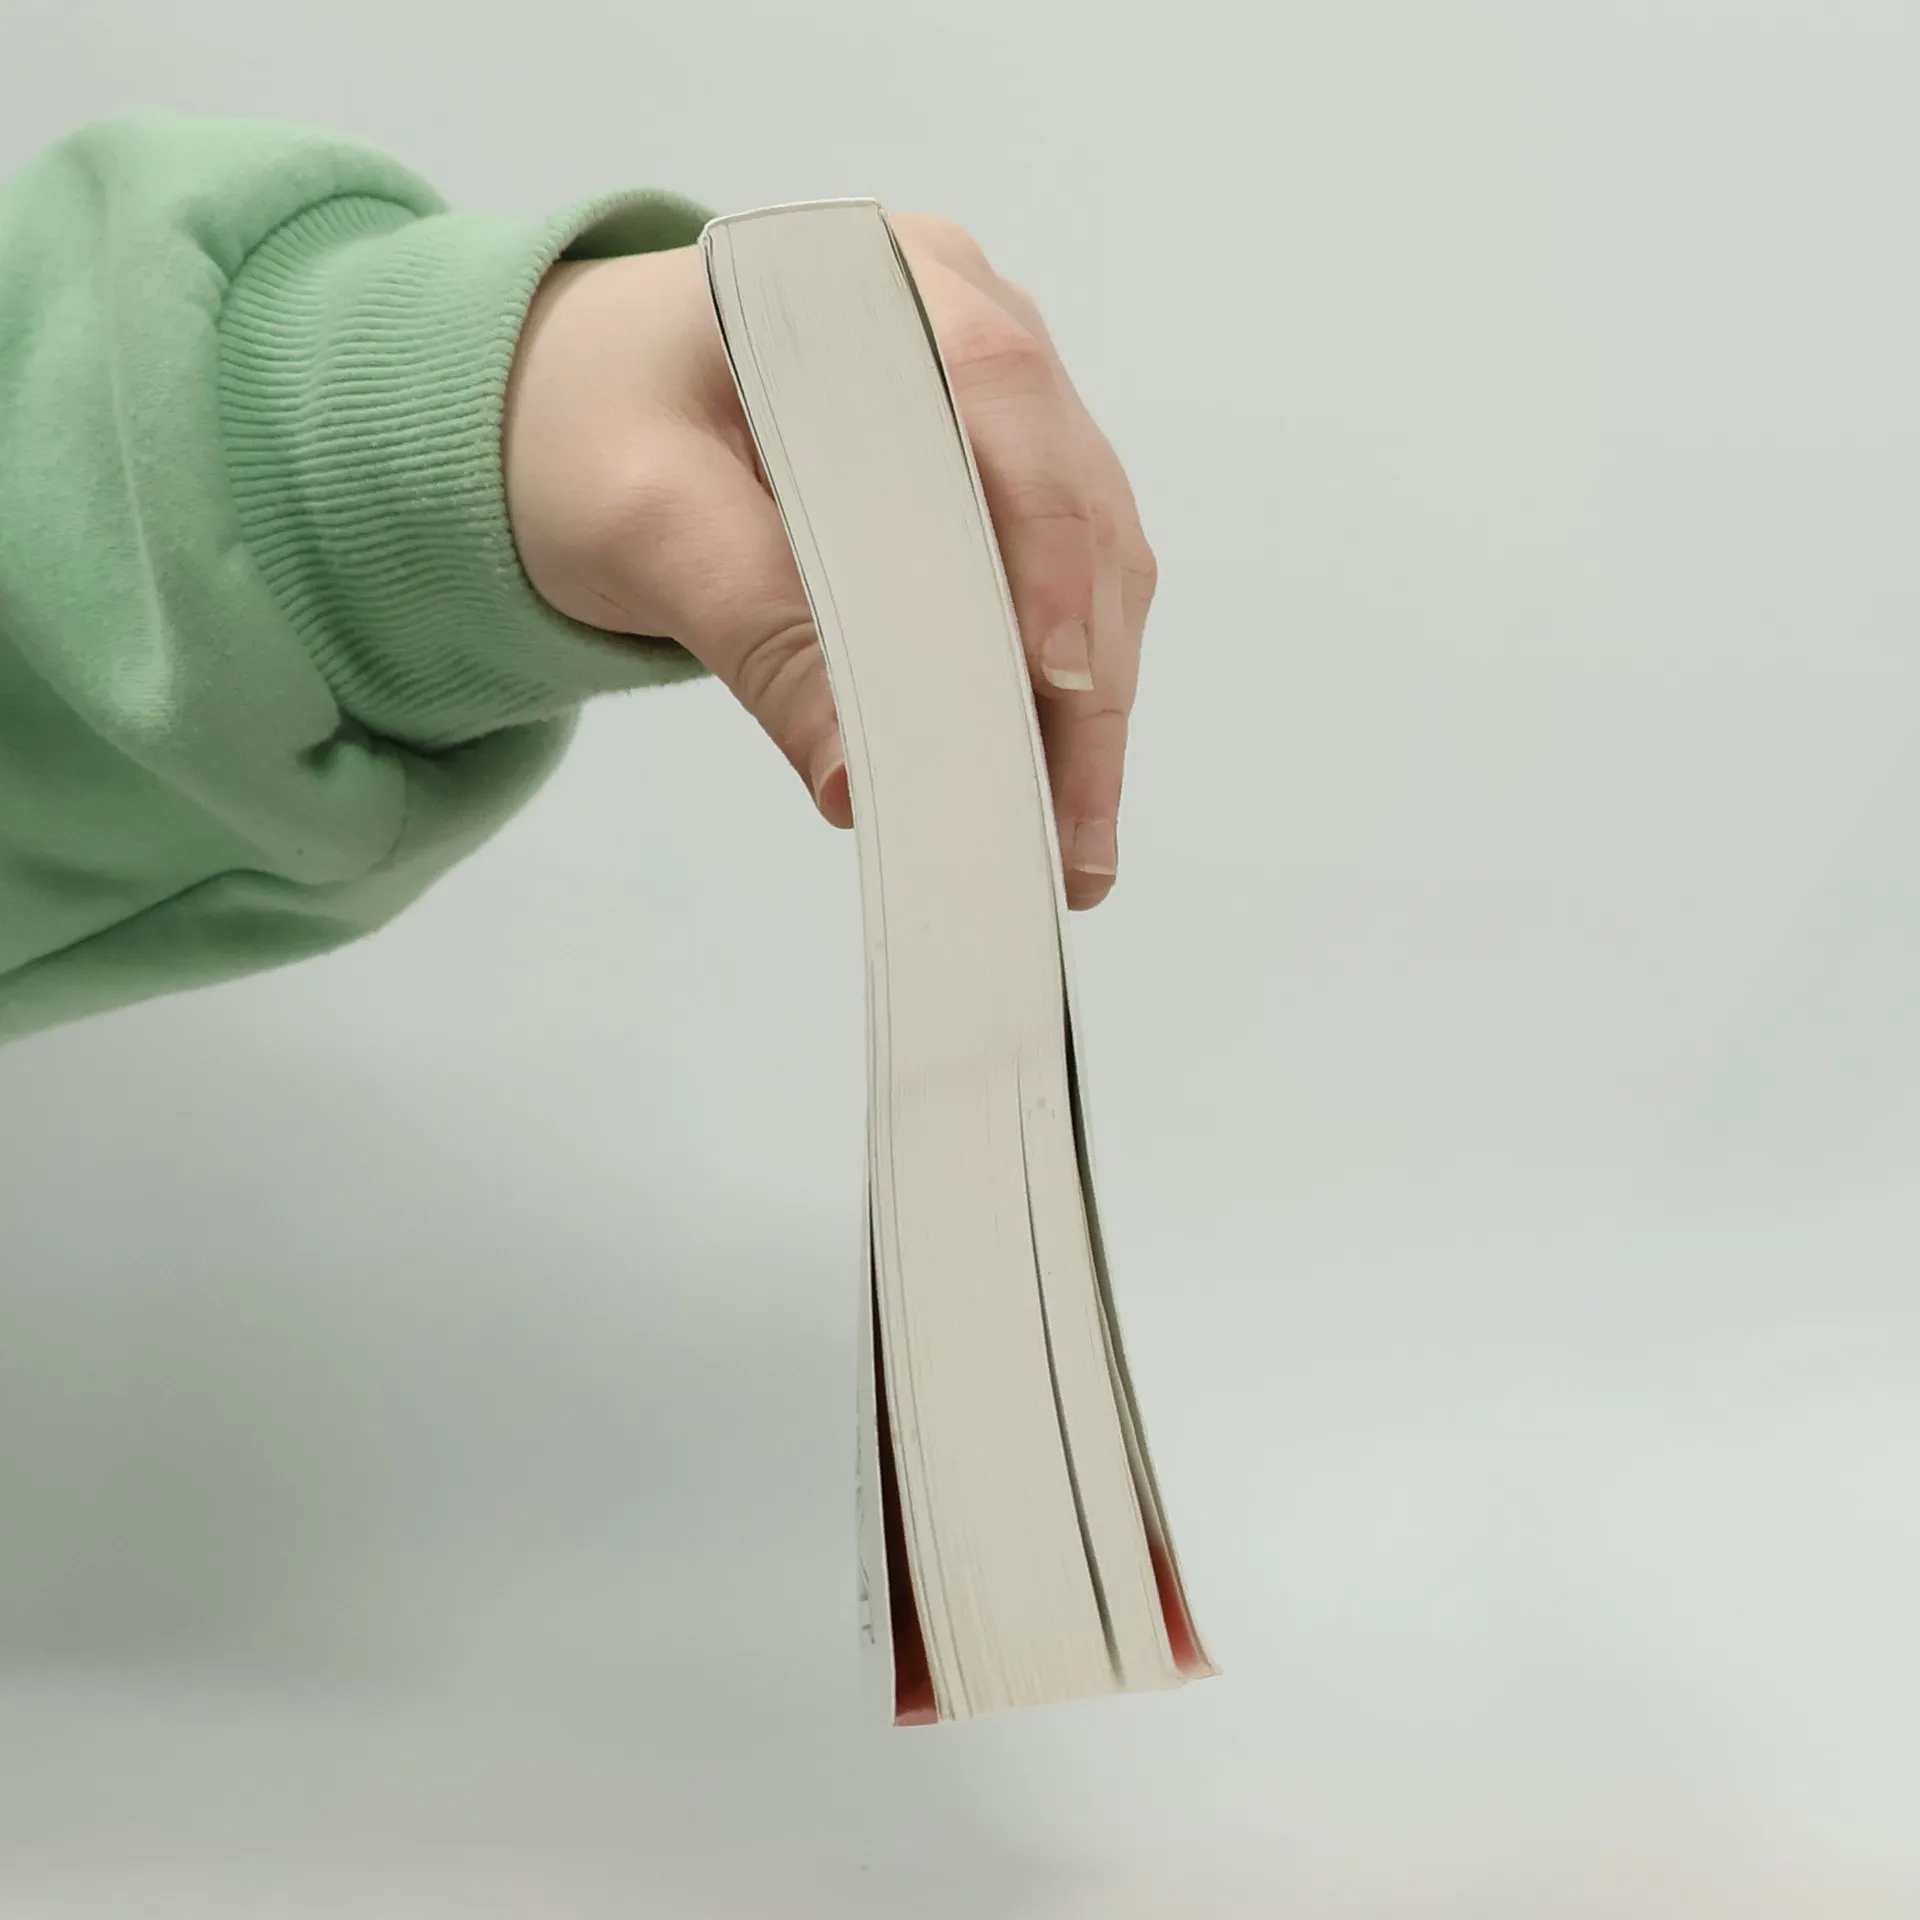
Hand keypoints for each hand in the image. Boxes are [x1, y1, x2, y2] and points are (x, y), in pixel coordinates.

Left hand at [503, 214, 1156, 908]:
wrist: (574, 414)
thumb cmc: (597, 430)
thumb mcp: (643, 521)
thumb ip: (752, 630)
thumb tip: (859, 779)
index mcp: (877, 282)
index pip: (1001, 393)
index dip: (1045, 543)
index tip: (1054, 681)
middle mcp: (970, 326)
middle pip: (1073, 499)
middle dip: (1083, 678)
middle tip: (1069, 832)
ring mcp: (1000, 409)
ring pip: (1091, 561)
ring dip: (1090, 708)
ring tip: (1073, 844)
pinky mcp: (999, 487)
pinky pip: (1061, 591)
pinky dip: (1060, 696)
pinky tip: (1052, 788)